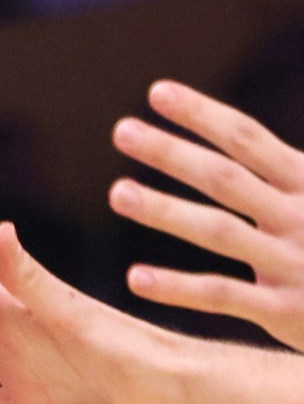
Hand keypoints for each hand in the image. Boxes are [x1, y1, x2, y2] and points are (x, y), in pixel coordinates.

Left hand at [109, 79, 303, 349]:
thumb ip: (285, 168)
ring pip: (220, 233)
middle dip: (173, 153)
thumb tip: (239, 130)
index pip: (249, 140)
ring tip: (118, 194)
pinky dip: (179, 288)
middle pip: (227, 179)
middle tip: (121, 131)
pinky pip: (225, 296)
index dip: (204, 115)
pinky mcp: (286, 311)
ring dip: (167, 212)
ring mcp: (293, 265)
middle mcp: (301, 219)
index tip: (156, 91)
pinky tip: (134, 278)